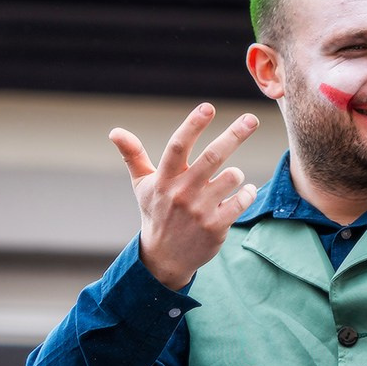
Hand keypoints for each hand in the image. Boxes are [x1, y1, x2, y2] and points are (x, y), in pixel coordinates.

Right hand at [109, 103, 259, 289]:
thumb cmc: (157, 214)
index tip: (208, 107)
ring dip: (236, 174)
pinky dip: (247, 192)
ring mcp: (199, 211)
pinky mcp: (216, 226)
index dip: (193, 125)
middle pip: (212, 157)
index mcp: (164, 179)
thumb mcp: (142, 186)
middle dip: (234, 135)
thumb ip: (133, 156)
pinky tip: (244, 191)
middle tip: (252, 119)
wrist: (164, 258)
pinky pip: (240, 202)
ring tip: (231, 177)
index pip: (178, 146)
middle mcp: (181, 193)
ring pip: (229, 178)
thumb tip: (114, 131)